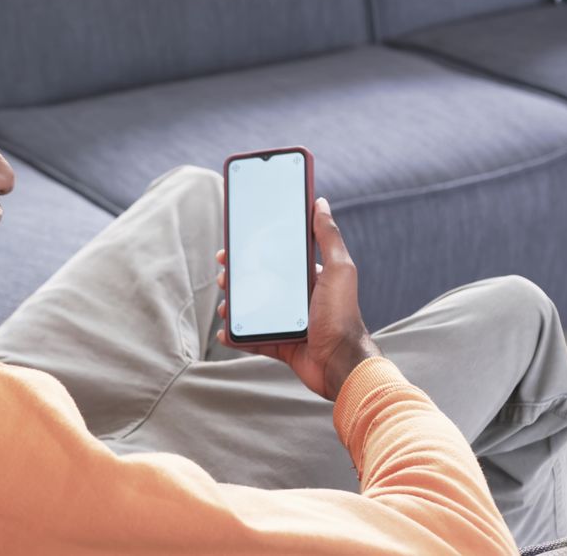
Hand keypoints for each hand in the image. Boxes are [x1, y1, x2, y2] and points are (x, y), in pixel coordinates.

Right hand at [215, 197, 380, 400]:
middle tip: (223, 275)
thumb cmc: (342, 315)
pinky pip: (252, 339)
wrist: (341, 363)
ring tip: (225, 305)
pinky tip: (224, 332)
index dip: (254, 250)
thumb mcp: (339, 269)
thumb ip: (329, 236)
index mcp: (310, 277)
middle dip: (238, 277)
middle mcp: (298, 298)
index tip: (234, 246)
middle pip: (260, 282)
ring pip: (252, 309)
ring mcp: (287, 323)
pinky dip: (236, 336)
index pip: (278, 258)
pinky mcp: (280, 345)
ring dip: (234, 305)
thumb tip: (321, 203)